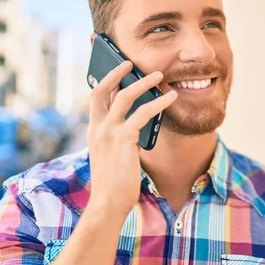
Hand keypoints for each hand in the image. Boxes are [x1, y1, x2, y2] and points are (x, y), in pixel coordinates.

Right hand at [86, 61, 176, 218]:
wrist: (108, 202)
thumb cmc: (114, 182)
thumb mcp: (112, 154)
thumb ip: (120, 136)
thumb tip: (138, 122)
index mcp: (93, 130)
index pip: (95, 97)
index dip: (104, 80)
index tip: (114, 68)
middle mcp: (97, 127)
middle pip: (103, 89)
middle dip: (116, 72)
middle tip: (130, 62)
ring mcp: (108, 132)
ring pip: (125, 96)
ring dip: (143, 82)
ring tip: (159, 75)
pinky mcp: (124, 138)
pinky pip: (144, 113)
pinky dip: (159, 103)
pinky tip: (172, 98)